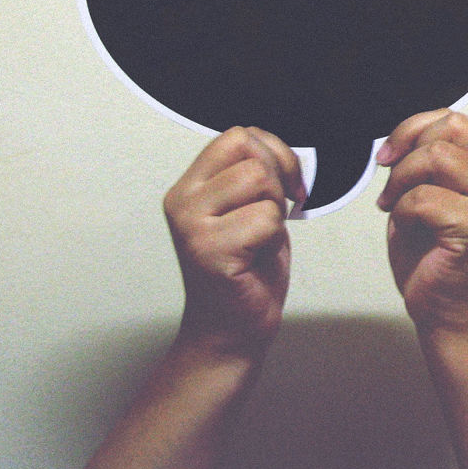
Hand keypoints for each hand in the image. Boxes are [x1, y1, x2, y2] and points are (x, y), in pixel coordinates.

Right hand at [163, 127, 306, 356]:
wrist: (231, 332)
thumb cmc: (247, 272)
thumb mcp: (247, 209)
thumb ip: (253, 174)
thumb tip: (278, 148)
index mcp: (190, 186)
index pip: (237, 136)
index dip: (273, 153)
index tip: (284, 185)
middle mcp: (183, 201)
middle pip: (252, 154)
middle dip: (279, 183)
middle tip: (272, 219)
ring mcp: (192, 226)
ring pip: (260, 181)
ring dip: (275, 212)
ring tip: (260, 240)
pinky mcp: (209, 251)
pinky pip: (265, 219)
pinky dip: (274, 239)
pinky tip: (257, 258)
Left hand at [376, 109, 467, 333]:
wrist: (450, 314)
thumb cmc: (435, 258)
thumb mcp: (431, 195)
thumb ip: (428, 162)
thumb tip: (403, 135)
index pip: (455, 120)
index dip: (413, 128)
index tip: (388, 156)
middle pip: (449, 128)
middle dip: (407, 151)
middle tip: (390, 186)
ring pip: (436, 157)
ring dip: (401, 181)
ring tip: (396, 208)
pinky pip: (424, 197)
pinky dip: (402, 211)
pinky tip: (406, 229)